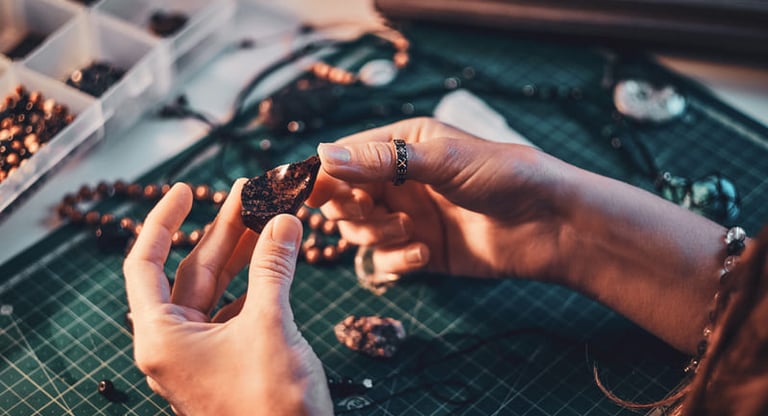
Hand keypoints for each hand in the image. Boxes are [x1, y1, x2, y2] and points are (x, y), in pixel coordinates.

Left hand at [123, 181, 332, 415]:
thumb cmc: (271, 405)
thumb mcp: (270, 326)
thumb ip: (273, 269)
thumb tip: (283, 220)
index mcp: (162, 337)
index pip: (146, 265)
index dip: (162, 221)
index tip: (186, 189)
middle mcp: (176, 343)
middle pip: (192, 272)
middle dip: (222, 231)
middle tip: (250, 193)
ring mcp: (204, 353)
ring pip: (220, 289)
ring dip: (244, 253)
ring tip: (269, 215)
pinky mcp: (232, 359)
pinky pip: (240, 308)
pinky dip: (259, 281)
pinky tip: (278, 256)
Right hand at [307, 117, 574, 280]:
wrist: (548, 225)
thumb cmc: (502, 176)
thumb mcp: (440, 159)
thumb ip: (381, 160)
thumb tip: (322, 155)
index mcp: (402, 144)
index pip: (345, 157)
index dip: (325, 176)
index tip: (311, 193)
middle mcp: (400, 180)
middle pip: (345, 198)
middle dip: (351, 208)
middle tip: (369, 211)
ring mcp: (409, 216)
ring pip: (360, 231)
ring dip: (376, 234)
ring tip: (409, 230)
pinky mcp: (420, 251)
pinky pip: (386, 260)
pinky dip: (398, 259)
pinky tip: (425, 254)